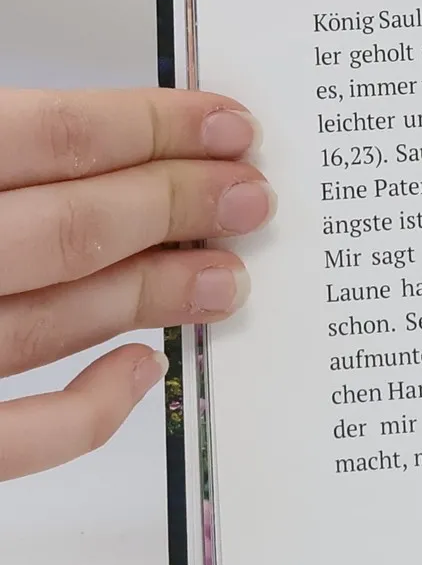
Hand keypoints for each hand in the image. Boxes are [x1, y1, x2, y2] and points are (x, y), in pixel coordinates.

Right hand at [0, 89, 268, 477]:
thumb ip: (5, 153)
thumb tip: (98, 146)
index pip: (53, 137)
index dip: (155, 128)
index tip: (231, 128)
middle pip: (73, 227)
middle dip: (179, 206)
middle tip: (254, 197)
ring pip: (54, 322)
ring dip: (155, 294)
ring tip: (229, 278)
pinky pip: (17, 437)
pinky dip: (87, 408)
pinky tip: (141, 369)